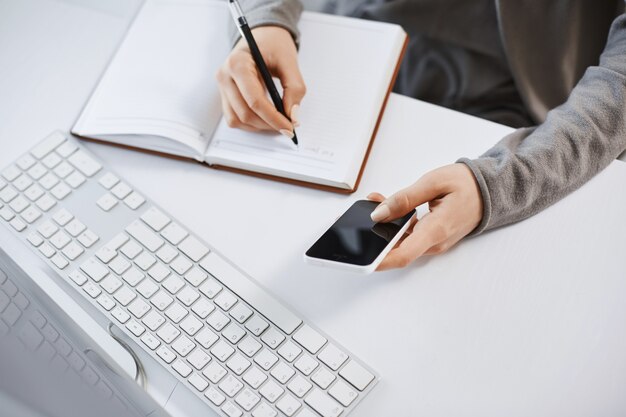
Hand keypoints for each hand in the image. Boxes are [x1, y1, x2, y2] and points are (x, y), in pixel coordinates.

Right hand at [216, 26, 305, 136]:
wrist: (262, 36)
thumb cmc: (274, 45)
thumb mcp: (289, 61)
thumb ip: (294, 88)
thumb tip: (293, 116)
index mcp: (237, 63)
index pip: (254, 100)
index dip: (273, 118)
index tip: (290, 127)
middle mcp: (224, 76)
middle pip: (245, 114)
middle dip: (269, 124)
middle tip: (289, 126)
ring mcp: (222, 87)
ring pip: (237, 120)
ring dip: (260, 126)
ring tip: (278, 122)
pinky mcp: (225, 96)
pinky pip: (235, 118)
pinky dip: (252, 124)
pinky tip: (266, 118)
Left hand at [368, 163, 482, 270]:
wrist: (490, 189)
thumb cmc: (467, 185)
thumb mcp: (433, 183)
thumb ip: (404, 199)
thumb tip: (379, 214)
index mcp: (436, 230)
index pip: (403, 255)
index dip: (379, 260)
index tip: (362, 259)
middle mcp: (434, 242)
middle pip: (397, 248)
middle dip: (376, 234)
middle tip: (363, 212)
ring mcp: (434, 242)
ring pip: (401, 241)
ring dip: (385, 225)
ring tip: (377, 201)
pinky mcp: (432, 237)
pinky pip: (409, 235)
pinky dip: (396, 223)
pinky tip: (388, 206)